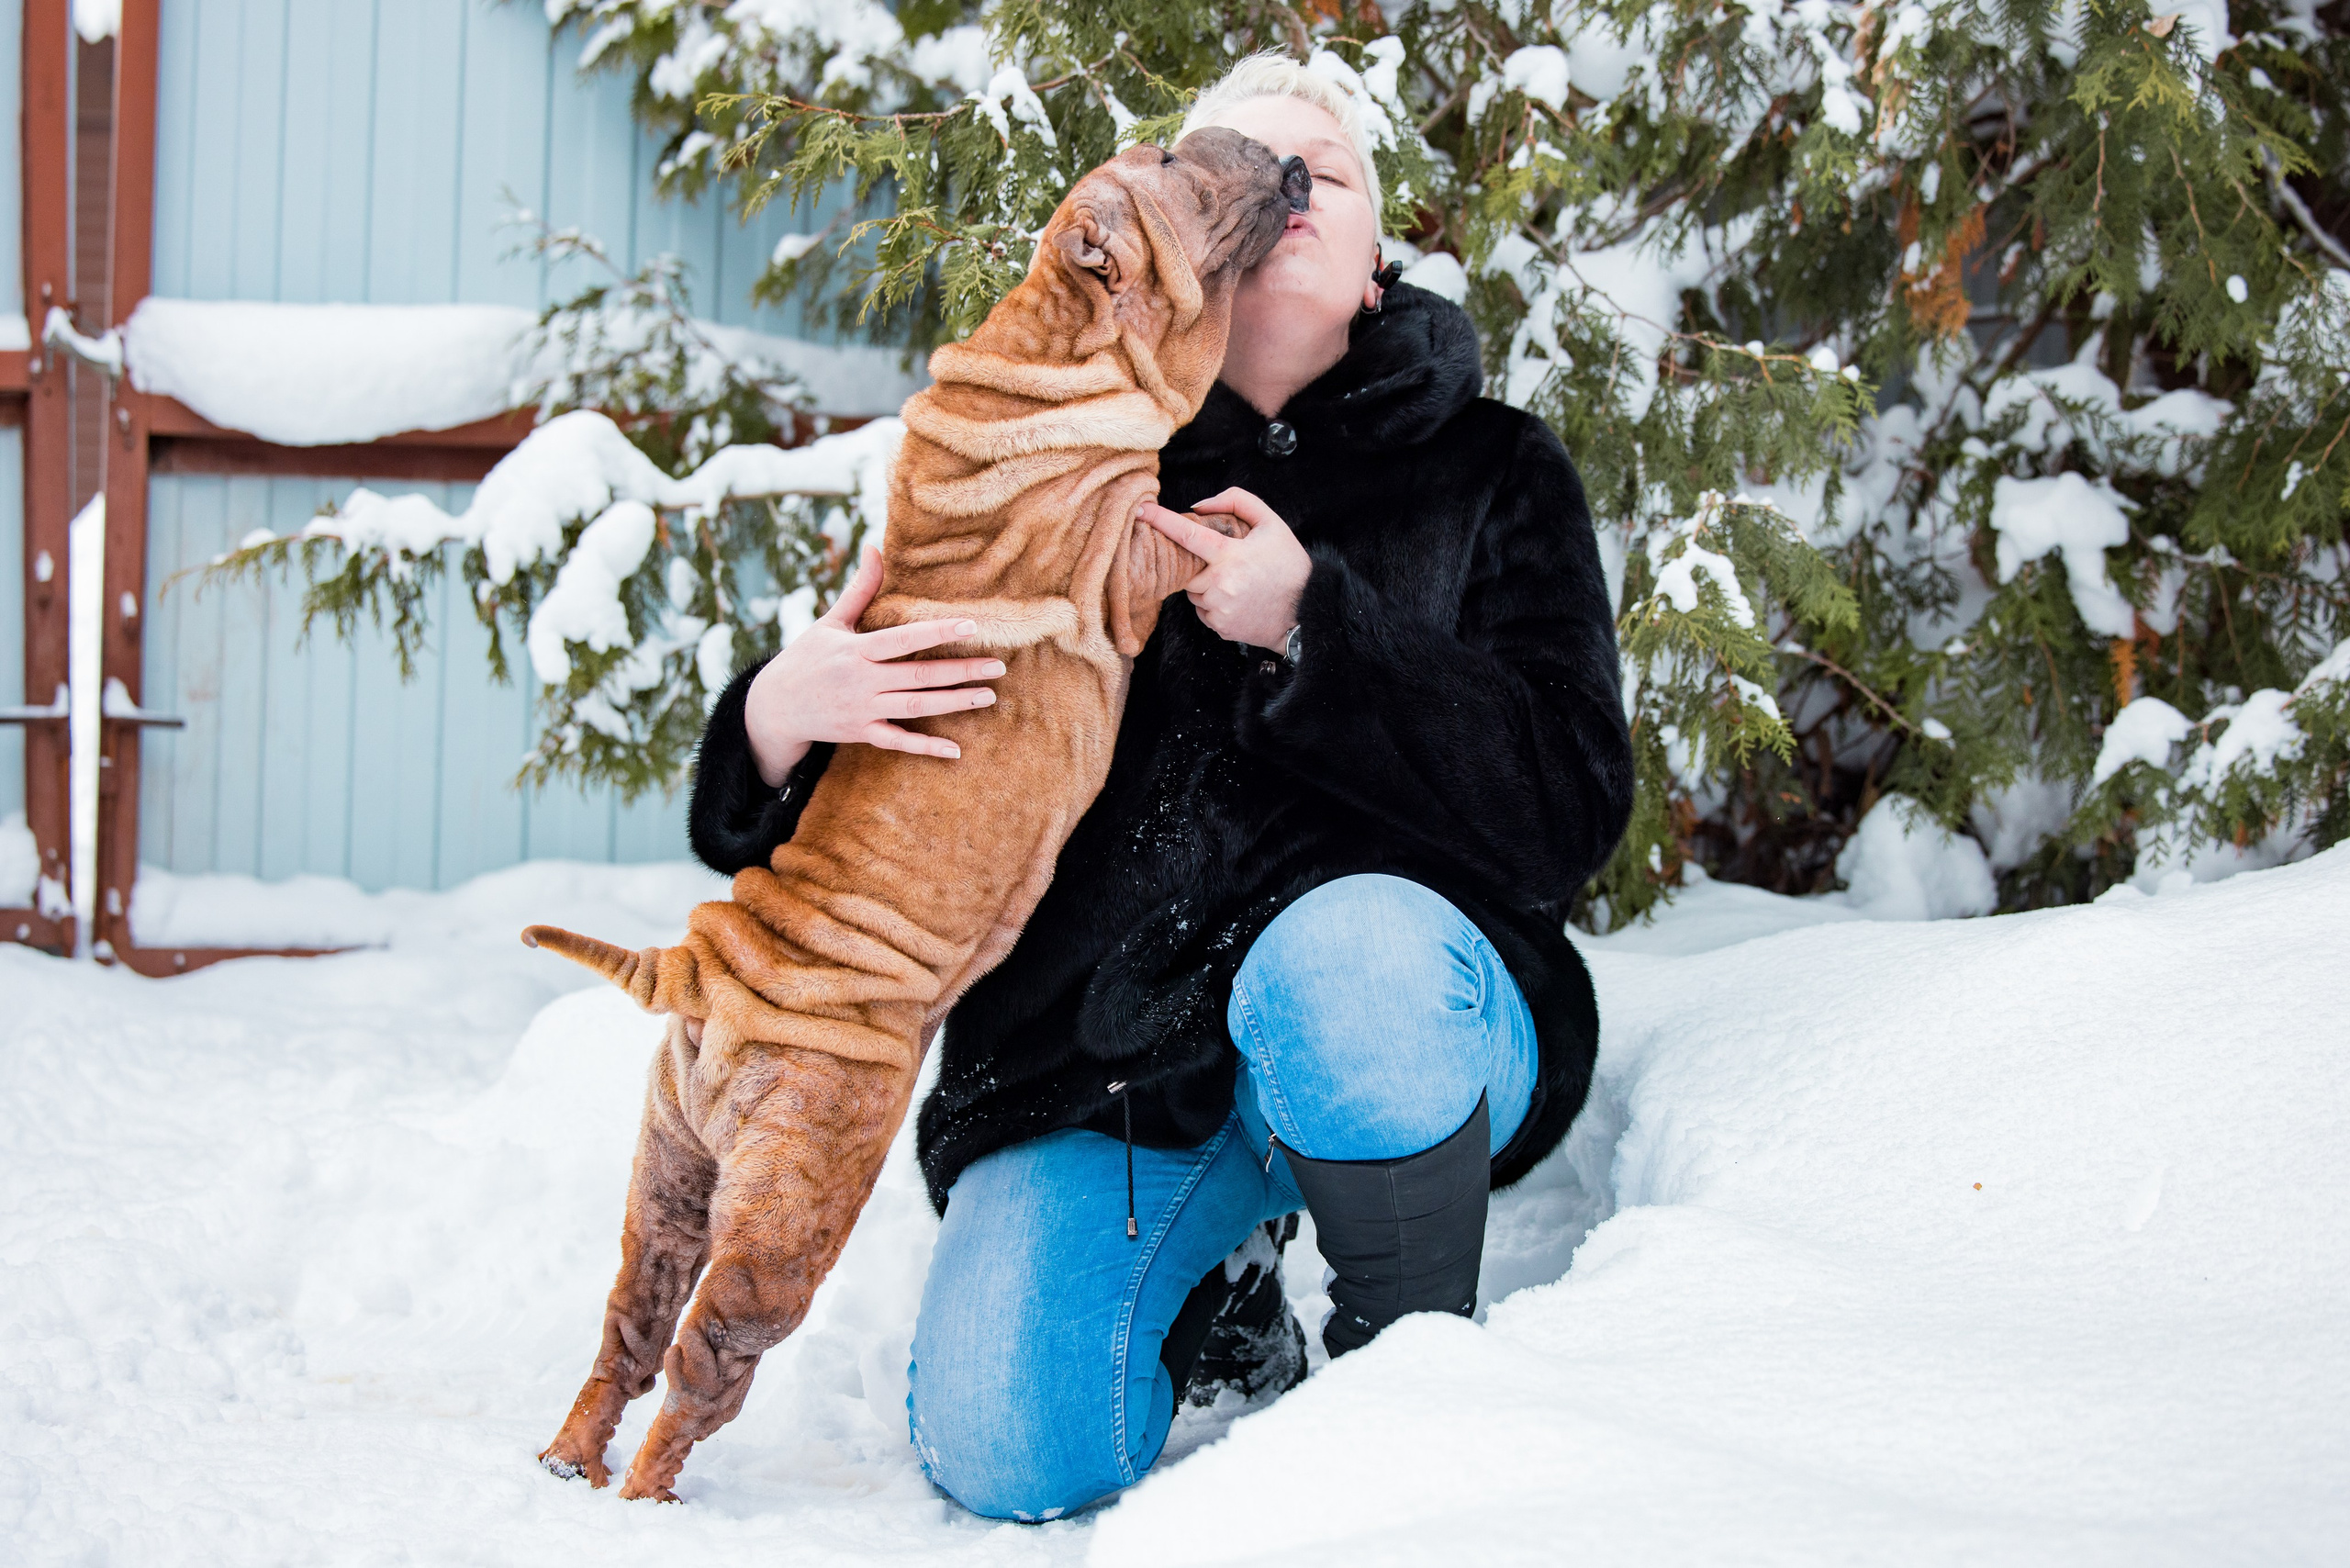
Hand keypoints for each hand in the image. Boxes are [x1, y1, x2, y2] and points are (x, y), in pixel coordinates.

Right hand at [742, 546, 1003, 784]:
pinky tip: (955, 750)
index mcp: (855, 650)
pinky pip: (898, 741)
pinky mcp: (861, 733)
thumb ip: (860, 589)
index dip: (937, 632)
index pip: (903, 638)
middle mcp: (861, 681)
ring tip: (989, 695)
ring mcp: (862, 710)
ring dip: (954, 703)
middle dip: (960, 671)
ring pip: (915, 707)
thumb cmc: (806, 657)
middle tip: (999, 666)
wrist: (775, 707)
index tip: (971, 625)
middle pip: (919, 676)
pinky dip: (925, 747)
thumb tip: (874, 547)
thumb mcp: (830, 621)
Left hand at [1138, 488, 1310, 651]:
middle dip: (1197, 563)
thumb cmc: (1290, 565)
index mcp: (1231, 556)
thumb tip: (1198, 507)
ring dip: (1205, 584)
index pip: (1188, 535)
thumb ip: (1237, 503)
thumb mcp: (1272, 524)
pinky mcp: (1221, 628)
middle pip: (1185, 569)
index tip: (1141, 510)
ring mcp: (1219, 609)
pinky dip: (1212, 604)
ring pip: (1192, 592)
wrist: (1306, 612)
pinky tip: (1236, 599)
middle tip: (1222, 561)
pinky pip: (1202, 611)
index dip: (1162, 520)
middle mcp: (1221, 584)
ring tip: (1235, 582)